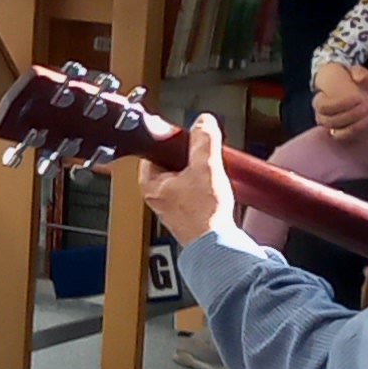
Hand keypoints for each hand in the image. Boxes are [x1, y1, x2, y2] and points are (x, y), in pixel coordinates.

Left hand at [152, 117, 232, 244]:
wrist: (217, 246)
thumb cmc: (203, 215)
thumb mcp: (205, 167)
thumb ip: (203, 141)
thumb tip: (203, 122)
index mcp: (150, 183)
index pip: (154, 150)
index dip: (172, 141)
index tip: (186, 137)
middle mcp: (156, 196)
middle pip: (171, 162)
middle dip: (189, 157)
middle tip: (203, 155)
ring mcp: (170, 206)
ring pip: (183, 176)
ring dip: (198, 171)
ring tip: (210, 173)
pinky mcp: (186, 214)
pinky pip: (192, 190)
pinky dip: (203, 185)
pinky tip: (214, 187)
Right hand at [309, 65, 367, 140]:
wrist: (351, 93)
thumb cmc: (350, 82)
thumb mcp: (355, 72)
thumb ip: (358, 72)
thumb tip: (360, 78)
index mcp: (319, 100)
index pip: (324, 106)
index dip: (341, 103)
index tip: (359, 97)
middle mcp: (322, 117)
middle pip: (333, 121)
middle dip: (354, 114)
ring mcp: (331, 128)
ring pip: (340, 132)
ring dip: (359, 124)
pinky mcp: (342, 135)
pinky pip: (349, 137)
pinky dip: (361, 131)